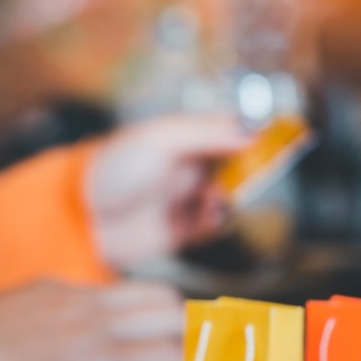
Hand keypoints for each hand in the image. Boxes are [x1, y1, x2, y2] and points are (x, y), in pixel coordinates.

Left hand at [87, 114, 250, 269]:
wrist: (78, 217)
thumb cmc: (112, 168)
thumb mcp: (160, 140)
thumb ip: (207, 134)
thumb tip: (253, 131)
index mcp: (184, 138)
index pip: (230, 132)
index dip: (255, 136)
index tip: (282, 140)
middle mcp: (189, 167)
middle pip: (236, 166)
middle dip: (247, 172)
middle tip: (250, 175)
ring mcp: (186, 198)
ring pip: (229, 196)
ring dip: (230, 197)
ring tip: (215, 199)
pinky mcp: (183, 229)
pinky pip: (214, 224)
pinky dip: (218, 220)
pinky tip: (209, 216)